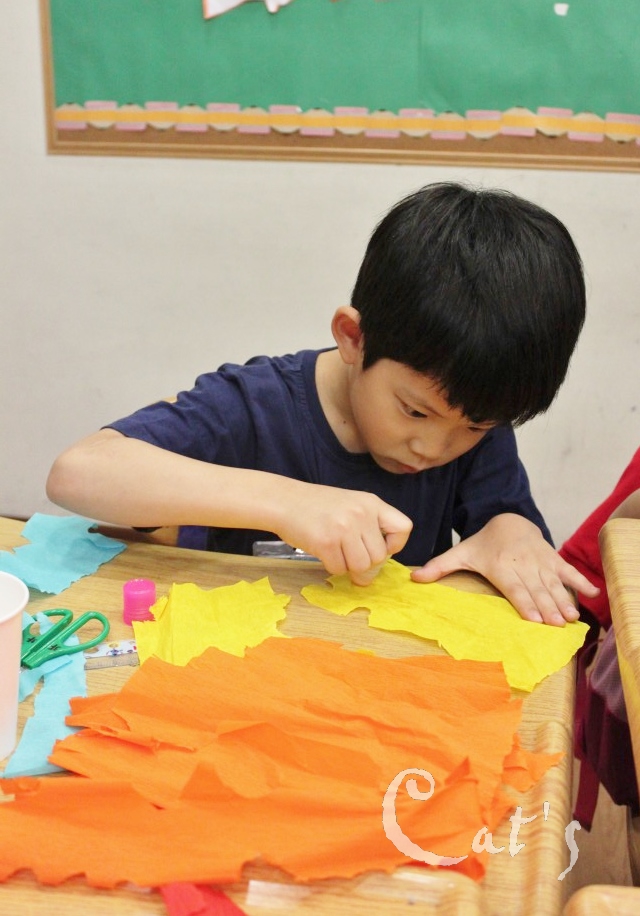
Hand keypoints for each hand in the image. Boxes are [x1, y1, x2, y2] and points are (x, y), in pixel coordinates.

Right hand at [277, 484, 411, 584]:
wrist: (284, 501)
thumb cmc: (317, 506)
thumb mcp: (351, 504)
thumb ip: (369, 527)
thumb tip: (377, 566)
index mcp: (371, 503)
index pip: (404, 528)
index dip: (395, 545)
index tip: (380, 546)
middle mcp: (361, 513)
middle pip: (379, 556)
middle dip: (366, 564)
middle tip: (349, 556)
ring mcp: (343, 527)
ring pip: (362, 566)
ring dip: (349, 567)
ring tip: (336, 553)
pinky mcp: (326, 542)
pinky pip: (339, 569)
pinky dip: (332, 566)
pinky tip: (323, 552)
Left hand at [410, 513, 599, 625]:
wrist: (507, 518)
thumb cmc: (483, 543)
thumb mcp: (460, 553)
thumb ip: (438, 567)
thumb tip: (413, 579)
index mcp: (501, 566)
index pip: (514, 588)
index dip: (525, 603)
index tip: (535, 620)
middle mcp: (522, 564)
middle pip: (536, 590)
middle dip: (547, 608)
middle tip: (557, 626)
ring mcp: (540, 560)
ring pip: (552, 583)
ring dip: (563, 601)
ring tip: (571, 618)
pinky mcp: (552, 557)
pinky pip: (567, 570)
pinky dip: (580, 581)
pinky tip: (592, 594)